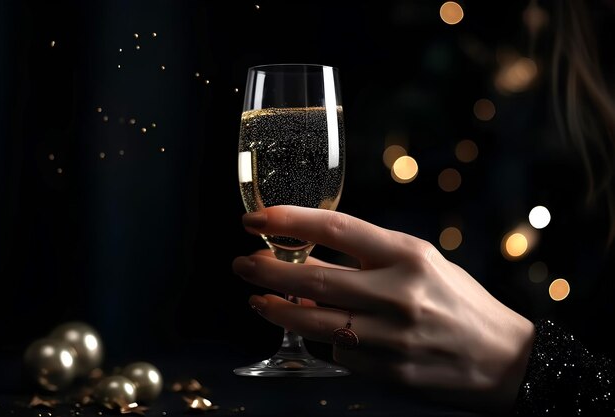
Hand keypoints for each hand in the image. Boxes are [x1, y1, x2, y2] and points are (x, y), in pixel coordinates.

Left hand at [232, 206, 534, 412]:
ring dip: (276, 308)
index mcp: (409, 255)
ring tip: (257, 298)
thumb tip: (310, 258)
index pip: (334, 227)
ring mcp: (393, 337)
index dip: (287, 220)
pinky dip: (321, 339)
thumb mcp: (422, 262)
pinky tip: (317, 330)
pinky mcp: (390, 373)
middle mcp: (399, 293)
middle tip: (242, 263)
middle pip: (313, 277)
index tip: (256, 219)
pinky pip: (338, 352)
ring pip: (314, 322)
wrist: (503, 359)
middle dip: (267, 269)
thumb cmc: (459, 301)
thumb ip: (369, 258)